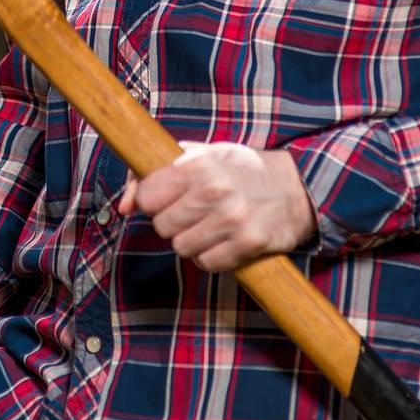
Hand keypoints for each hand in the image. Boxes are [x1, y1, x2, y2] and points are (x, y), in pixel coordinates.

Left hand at [117, 142, 316, 271]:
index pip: (148, 197)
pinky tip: (225, 240)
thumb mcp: (202, 156)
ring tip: (211, 226)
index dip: (154, 201)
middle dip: (174, 223)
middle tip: (193, 213)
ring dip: (193, 241)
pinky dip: (212, 256)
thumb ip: (155, 172)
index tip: (168, 198)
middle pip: (163, 227)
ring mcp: (232, 219)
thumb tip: (122, 206)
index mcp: (198, 164)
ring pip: (182, 248)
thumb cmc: (242, 170)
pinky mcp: (248, 243)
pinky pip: (208, 263)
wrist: (297, 187)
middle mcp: (214, 191)